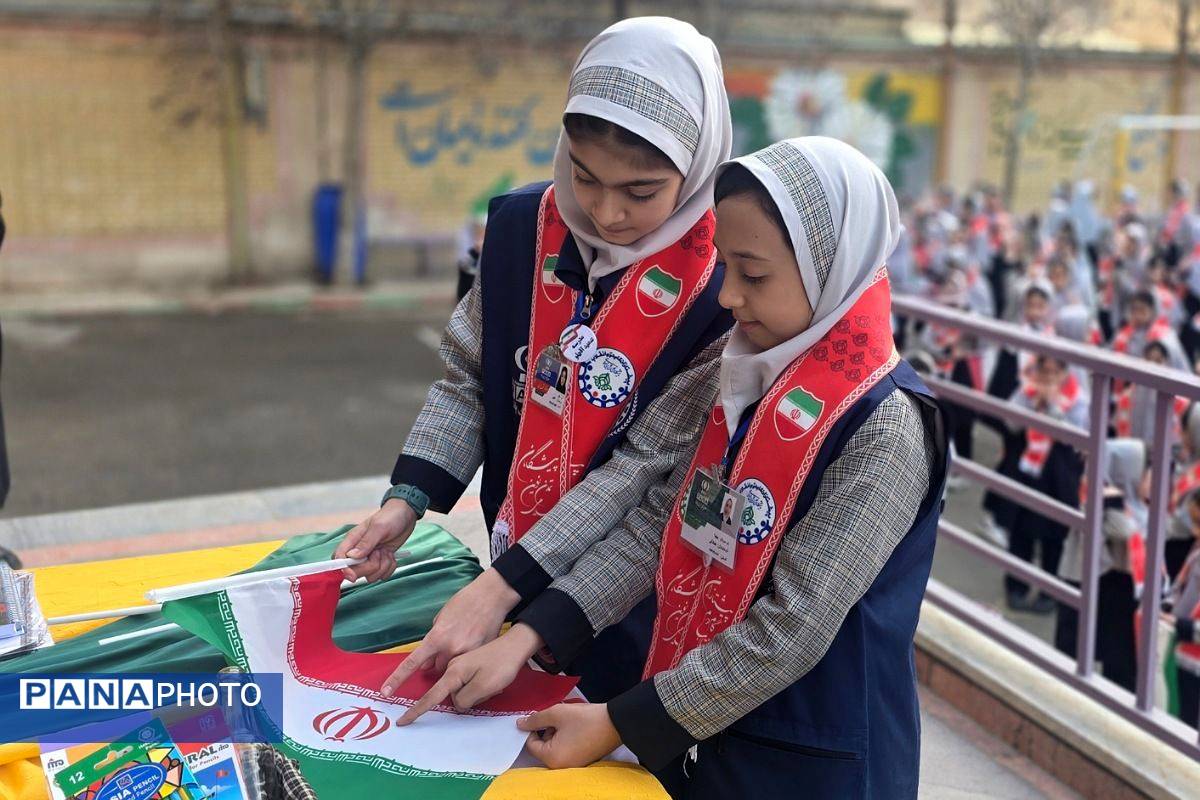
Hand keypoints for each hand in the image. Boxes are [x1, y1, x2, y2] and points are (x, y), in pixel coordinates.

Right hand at [334, 499, 417, 581]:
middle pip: (355, 571)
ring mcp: (370, 558)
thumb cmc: (390, 517)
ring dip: (382, 566)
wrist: (406, 516)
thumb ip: (366, 542)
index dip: (343, 569)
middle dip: (370, 566)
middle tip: (379, 553)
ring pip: (370, 576)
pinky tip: (391, 555)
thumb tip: (352, 556)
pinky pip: (382, 575)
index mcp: (352, 540)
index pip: (339, 558)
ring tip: (386, 552)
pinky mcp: (380, 562)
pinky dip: (390, 568)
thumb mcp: (379, 527)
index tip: (353, 576)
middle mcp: (358, 551)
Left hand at [380, 569, 519, 692]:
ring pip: (452, 668)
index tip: (386, 692)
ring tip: (463, 639)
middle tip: (448, 643)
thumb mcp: (442, 616)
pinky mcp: (480, 654)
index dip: (397, 679)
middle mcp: (450, 648)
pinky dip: (467, 656)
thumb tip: (425, 663)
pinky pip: (468, 664)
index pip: (412, 662)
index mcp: (437, 637)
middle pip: (436, 668)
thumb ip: (432, 640)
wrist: (492, 595)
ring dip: (453, 659)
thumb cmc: (465, 602)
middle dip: (438, 660)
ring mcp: (467, 653)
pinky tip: (473, 641)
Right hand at [394, 623, 542, 724]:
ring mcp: (460, 663)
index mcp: (454, 673)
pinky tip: (493, 679)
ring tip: (495, 683)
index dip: (417, 710)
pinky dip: (480, 685)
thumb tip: (456, 703)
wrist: (516, 643)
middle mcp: (452, 666)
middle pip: (450, 694)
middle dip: (468, 699)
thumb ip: (465, 698)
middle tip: (490, 689)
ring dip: (476, 692)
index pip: (432, 695)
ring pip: (460, 689)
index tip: (402, 721)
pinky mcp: (468, 662)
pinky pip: (468, 681)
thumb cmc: (502, 665)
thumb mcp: (484, 686)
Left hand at [517, 703, 621, 768]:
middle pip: (543, 747)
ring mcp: (572, 765)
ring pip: (554, 747)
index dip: (533, 727)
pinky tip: (575, 727)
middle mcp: (561, 767)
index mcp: (552, 758)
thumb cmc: (585, 719)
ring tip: (569, 720)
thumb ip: (535, 719)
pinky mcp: (581, 761)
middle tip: (558, 717)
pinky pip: (566, 750)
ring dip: (557, 733)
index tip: (543, 715)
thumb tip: (519, 724)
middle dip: (547, 730)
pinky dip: (566, 738)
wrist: (615, 723)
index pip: (531, 744)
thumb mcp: (557, 713)